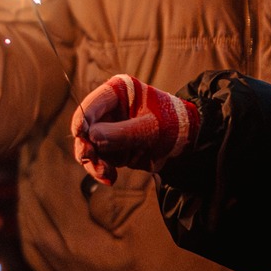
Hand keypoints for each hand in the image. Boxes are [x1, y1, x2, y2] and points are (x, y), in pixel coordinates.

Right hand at [70, 73, 200, 183]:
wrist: (189, 145)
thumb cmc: (174, 125)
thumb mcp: (151, 128)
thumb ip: (123, 132)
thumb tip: (92, 136)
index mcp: (117, 92)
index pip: (92, 104)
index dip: (83, 119)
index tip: (81, 134)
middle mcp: (109, 110)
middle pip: (85, 128)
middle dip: (87, 146)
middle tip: (90, 158)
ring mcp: (109, 129)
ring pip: (89, 147)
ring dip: (94, 163)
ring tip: (107, 174)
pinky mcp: (112, 148)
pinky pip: (99, 160)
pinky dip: (101, 170)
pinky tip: (110, 178)